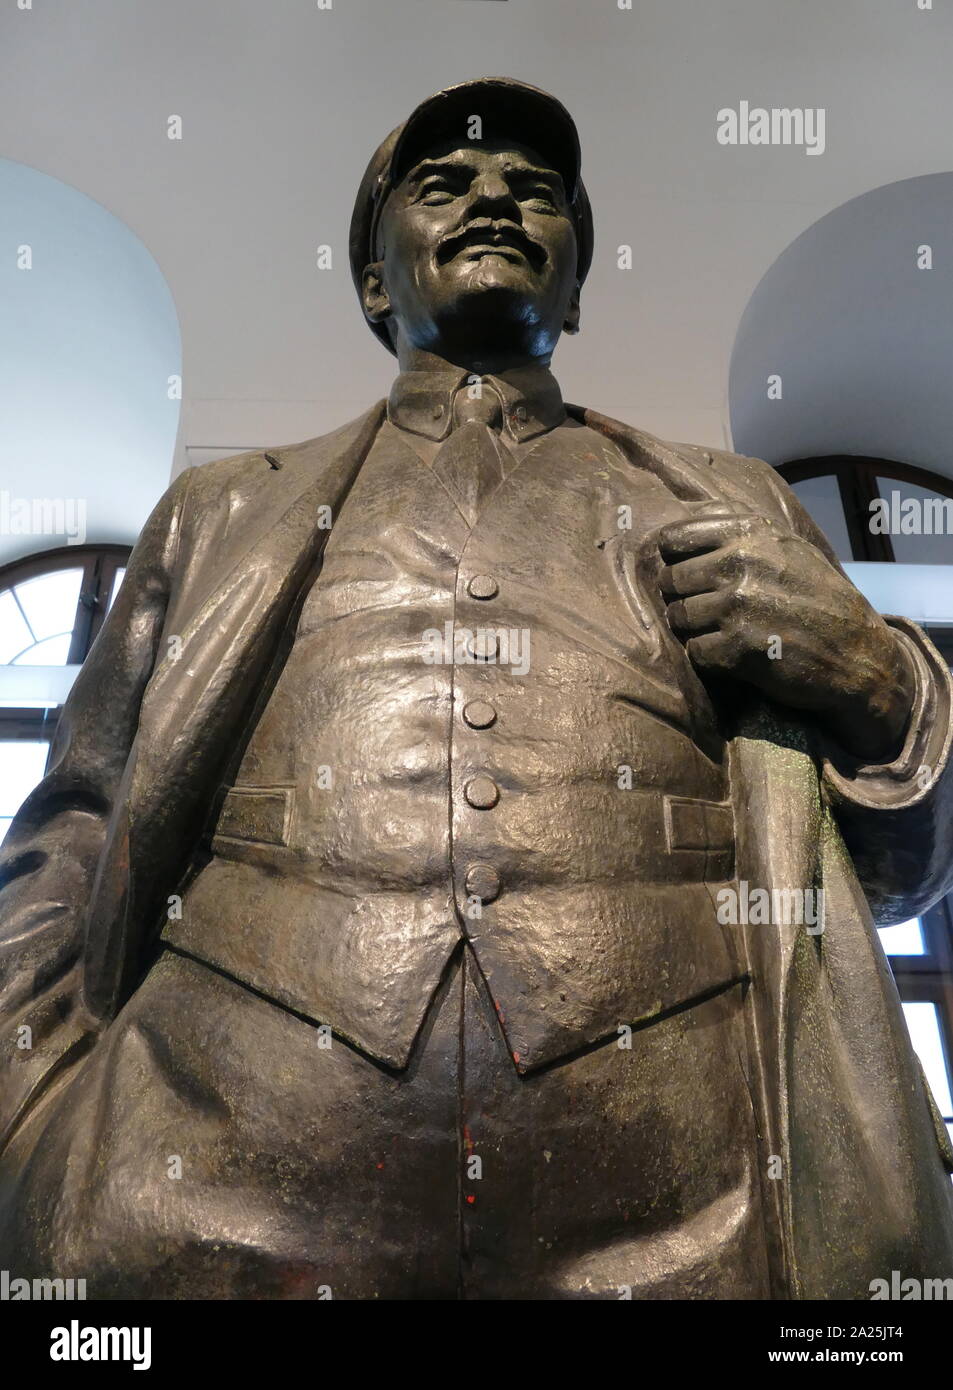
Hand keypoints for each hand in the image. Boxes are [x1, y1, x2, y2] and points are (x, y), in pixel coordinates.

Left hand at [657, 508, 914, 761]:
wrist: (857, 652)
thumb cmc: (816, 596)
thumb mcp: (786, 544)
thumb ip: (736, 524)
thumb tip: (683, 505)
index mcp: (749, 533)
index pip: (674, 539)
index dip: (672, 559)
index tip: (686, 572)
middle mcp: (741, 564)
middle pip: (671, 581)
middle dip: (683, 597)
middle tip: (708, 610)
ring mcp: (739, 607)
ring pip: (678, 617)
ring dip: (695, 629)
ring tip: (723, 631)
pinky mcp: (739, 649)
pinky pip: (695, 651)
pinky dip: (709, 657)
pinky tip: (733, 654)